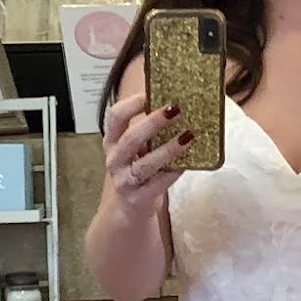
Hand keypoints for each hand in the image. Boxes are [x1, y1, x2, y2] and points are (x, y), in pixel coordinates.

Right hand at [102, 92, 193, 216]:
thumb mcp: (138, 147)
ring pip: (145, 164)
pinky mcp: (138, 198)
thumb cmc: (138, 169)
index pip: (116, 116)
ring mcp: (125, 180)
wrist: (131, 207)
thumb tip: (177, 103)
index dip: (132, 103)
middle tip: (175, 109)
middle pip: (131, 138)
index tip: (152, 93)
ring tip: (187, 136)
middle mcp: (115, 159)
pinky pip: (158, 184)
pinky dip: (173, 172)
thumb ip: (149, 129)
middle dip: (153, 122)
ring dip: (168, 149)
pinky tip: (187, 163)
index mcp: (113, 140)